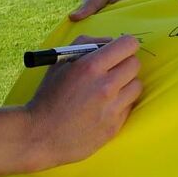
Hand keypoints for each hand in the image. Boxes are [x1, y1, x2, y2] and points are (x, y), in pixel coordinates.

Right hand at [24, 35, 142, 168]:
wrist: (40, 135)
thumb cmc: (49, 96)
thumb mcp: (60, 62)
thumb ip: (85, 43)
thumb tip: (109, 41)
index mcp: (90, 66)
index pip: (128, 44)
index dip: (125, 44)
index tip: (119, 49)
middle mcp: (105, 86)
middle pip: (135, 64)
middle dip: (125, 63)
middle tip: (113, 69)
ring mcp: (112, 108)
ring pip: (137, 85)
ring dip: (126, 84)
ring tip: (109, 89)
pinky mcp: (115, 126)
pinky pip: (130, 106)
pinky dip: (121, 103)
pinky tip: (105, 106)